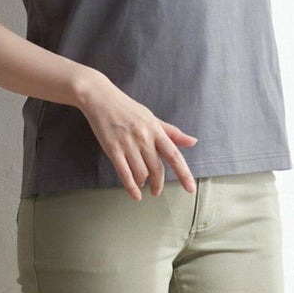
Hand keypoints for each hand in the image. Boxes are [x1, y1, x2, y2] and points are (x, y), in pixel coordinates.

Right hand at [77, 74, 197, 199]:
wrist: (101, 98)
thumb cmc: (127, 109)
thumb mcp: (152, 118)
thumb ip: (172, 133)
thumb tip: (193, 142)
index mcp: (156, 130)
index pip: (174, 155)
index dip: (184, 174)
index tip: (190, 188)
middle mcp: (144, 138)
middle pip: (157, 169)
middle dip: (158, 184)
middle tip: (157, 191)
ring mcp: (128, 144)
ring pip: (141, 173)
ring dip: (143, 182)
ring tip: (141, 183)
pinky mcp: (113, 149)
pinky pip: (124, 173)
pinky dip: (131, 187)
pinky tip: (135, 194)